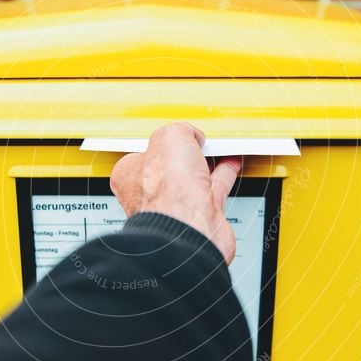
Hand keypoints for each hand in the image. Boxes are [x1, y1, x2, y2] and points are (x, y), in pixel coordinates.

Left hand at [110, 122, 241, 263]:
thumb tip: (191, 135)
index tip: (173, 133)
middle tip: (196, 142)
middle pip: (169, 167)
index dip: (158, 141)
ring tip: (218, 149)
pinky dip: (224, 175)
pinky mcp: (199, 215)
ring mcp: (175, 206)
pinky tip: (231, 164)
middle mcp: (150, 195)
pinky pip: (213, 189)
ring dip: (206, 164)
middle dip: (183, 155)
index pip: (140, 153)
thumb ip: (180, 130)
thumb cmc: (168, 193)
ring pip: (192, 179)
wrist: (190, 229)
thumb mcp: (170, 137)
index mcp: (129, 176)